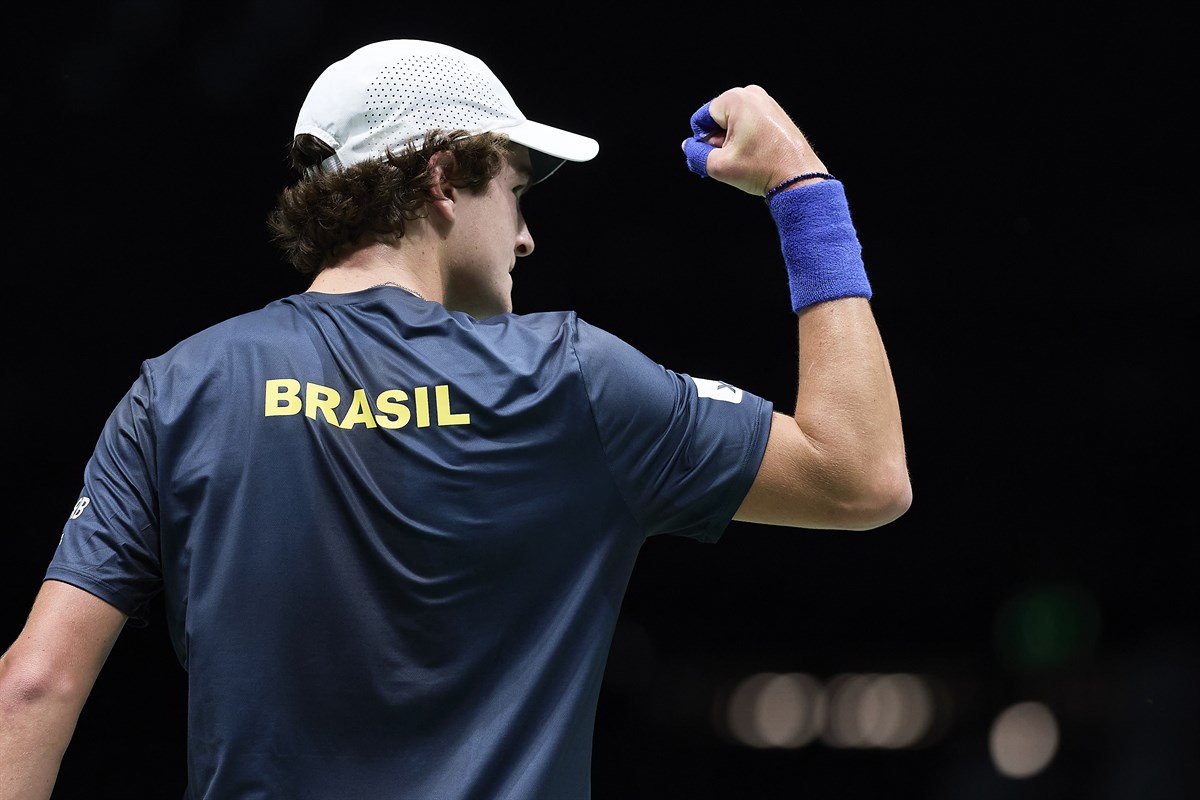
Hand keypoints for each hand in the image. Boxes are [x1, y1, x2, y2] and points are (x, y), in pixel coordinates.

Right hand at [681, 86, 828, 195]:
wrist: (798, 178)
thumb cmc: (762, 169)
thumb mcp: (718, 166)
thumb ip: (695, 154)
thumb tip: (689, 147)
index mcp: (737, 99)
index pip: (701, 119)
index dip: (703, 141)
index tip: (717, 157)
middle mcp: (752, 94)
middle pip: (717, 120)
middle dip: (717, 141)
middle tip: (731, 161)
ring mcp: (766, 103)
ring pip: (732, 124)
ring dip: (730, 143)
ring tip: (745, 160)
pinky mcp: (774, 114)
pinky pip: (748, 125)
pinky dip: (745, 140)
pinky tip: (753, 156)